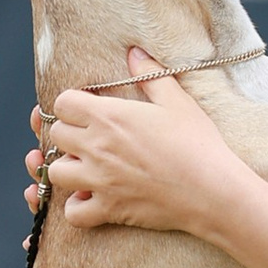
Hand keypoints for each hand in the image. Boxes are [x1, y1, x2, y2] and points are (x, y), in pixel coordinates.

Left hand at [37, 49, 254, 237]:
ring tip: (85, 167)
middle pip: (56, 136)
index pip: (63, 103)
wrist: (212, 190)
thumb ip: (150, 74)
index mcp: (109, 117)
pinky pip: (73, 214)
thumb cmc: (198, 144)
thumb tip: (135, 53)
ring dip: (67, 169)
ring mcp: (100, 181)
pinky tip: (91, 198)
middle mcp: (97, 147)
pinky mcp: (110, 209)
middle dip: (68, 134)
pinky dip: (77, 208)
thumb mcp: (177, 101)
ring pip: (55, 172)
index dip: (72, 104)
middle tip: (88, 138)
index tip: (87, 110)